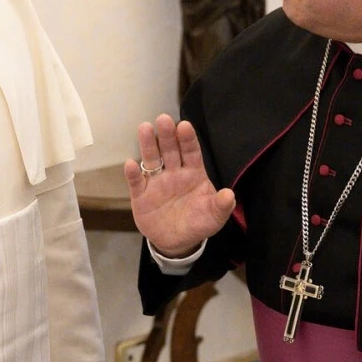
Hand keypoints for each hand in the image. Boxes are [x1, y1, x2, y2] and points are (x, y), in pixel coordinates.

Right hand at [124, 114, 236, 257]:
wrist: (176, 242)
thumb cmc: (198, 223)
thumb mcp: (213, 217)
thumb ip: (221, 206)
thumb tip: (230, 195)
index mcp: (193, 173)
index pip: (191, 152)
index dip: (188, 139)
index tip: (185, 126)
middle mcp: (174, 173)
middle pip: (170, 150)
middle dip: (167, 135)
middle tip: (164, 119)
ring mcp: (156, 182)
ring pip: (152, 160)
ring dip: (147, 145)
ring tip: (144, 128)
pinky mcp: (141, 195)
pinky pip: (136, 182)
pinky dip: (133, 173)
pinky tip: (131, 164)